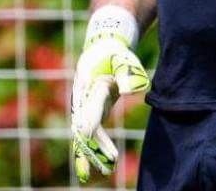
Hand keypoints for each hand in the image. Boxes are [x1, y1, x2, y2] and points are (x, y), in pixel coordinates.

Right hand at [70, 24, 148, 181]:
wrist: (102, 47)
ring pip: (86, 134)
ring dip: (93, 153)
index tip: (94, 141)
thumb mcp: (123, 59)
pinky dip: (96, 147)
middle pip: (85, 128)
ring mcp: (85, 106)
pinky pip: (91, 133)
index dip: (92, 128)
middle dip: (93, 147)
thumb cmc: (115, 52)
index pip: (89, 112)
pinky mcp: (91, 110)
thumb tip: (132, 91)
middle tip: (106, 164)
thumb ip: (128, 73)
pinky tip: (103, 163)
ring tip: (105, 169)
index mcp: (89, 87)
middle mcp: (83, 99)